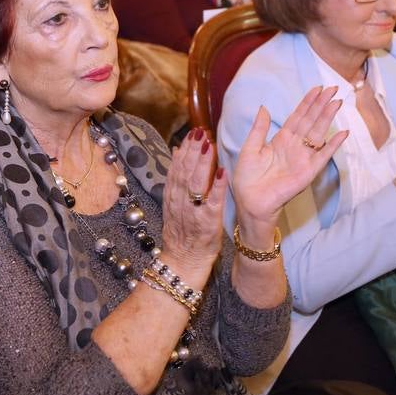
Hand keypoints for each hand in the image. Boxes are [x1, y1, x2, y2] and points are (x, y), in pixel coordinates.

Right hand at [159, 129, 225, 289]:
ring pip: (195, 184)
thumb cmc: (182, 233)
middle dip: (193, 151)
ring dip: (202, 164)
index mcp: (173, 197)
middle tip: (201, 132)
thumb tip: (177, 151)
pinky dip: (216, 187)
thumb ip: (176, 178)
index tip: (192, 133)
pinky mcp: (207, 223)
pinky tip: (222, 173)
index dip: (184, 150)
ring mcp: (193, 213)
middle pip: (184, 172)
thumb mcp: (174, 204)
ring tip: (209, 145)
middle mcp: (180, 202)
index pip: (176, 168)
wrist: (183, 262)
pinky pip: (212, 203)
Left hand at [230, 86, 347, 234]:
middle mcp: (295, 146)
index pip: (297, 117)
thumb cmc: (247, 178)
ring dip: (328, 118)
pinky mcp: (308, 172)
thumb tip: (264, 107)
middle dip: (322, 105)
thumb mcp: (250, 148)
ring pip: (318, 133)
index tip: (317, 89)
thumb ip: (259, 129)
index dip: (308, 103)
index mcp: (281, 139)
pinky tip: (342, 133)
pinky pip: (323, 156)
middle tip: (333, 89)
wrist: (250, 201)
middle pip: (311, 121)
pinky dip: (333, 145)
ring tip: (337, 103)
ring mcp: (303, 158)